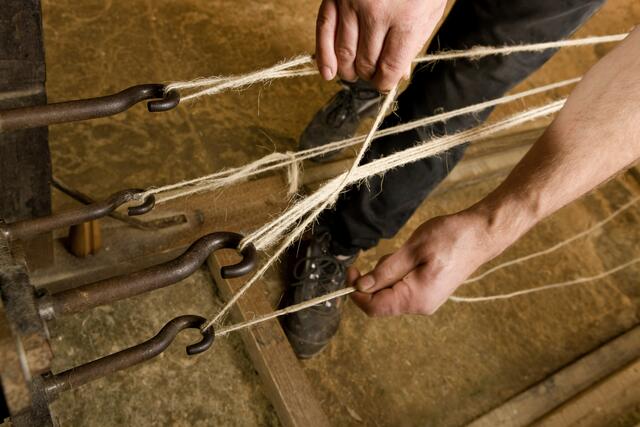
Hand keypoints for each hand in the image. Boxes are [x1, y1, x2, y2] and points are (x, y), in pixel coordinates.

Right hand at [316, 0, 446, 90]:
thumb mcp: (429, 9)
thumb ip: (414, 42)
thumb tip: (398, 74)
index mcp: (407, 20)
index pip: (390, 67)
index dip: (385, 82)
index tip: (384, 83)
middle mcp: (378, 14)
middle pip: (366, 62)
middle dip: (368, 75)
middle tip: (370, 76)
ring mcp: (353, 4)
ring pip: (345, 52)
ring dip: (348, 70)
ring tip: (352, 74)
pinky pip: (325, 30)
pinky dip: (323, 55)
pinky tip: (327, 72)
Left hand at [349, 209, 503, 315]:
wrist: (482, 234)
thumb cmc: (450, 237)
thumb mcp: (413, 249)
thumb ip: (386, 270)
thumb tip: (361, 287)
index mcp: (416, 298)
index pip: (374, 307)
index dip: (356, 292)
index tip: (352, 270)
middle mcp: (421, 306)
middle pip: (381, 303)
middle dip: (374, 280)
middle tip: (388, 254)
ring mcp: (426, 301)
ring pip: (391, 295)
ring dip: (387, 275)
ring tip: (407, 252)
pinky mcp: (429, 293)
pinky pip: (403, 290)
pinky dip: (398, 275)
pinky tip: (412, 257)